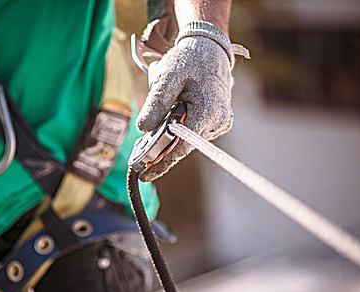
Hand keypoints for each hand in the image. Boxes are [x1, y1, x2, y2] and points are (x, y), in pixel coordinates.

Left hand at [136, 21, 239, 181]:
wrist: (210, 49)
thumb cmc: (188, 60)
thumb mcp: (166, 77)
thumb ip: (156, 104)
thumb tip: (143, 129)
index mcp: (207, 111)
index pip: (181, 146)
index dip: (161, 161)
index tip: (144, 174)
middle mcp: (218, 121)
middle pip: (183, 146)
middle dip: (161, 150)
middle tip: (138, 155)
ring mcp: (220, 123)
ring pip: (188, 141)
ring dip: (170, 138)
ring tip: (159, 124)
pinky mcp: (218, 122)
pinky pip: (194, 133)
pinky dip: (180, 131)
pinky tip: (174, 118)